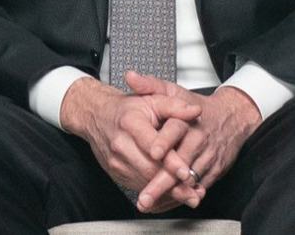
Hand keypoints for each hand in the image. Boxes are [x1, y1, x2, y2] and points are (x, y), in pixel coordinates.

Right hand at [58, 76, 204, 211]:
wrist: (99, 117)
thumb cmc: (129, 109)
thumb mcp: (153, 99)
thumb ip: (176, 106)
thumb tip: (196, 111)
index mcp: (131, 123)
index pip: (153, 146)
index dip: (170, 160)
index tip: (185, 172)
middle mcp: (121, 144)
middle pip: (149, 169)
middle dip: (172, 183)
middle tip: (193, 192)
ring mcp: (117, 162)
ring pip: (144, 181)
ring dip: (166, 192)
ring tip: (188, 196)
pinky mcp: (116, 173)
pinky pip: (138, 185)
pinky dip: (156, 192)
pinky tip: (172, 194)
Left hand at [125, 72, 262, 207]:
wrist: (232, 117)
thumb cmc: (197, 106)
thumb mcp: (174, 91)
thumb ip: (151, 86)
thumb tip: (130, 77)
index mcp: (189, 119)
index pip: (176, 130)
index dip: (165, 141)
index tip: (154, 152)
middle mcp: (201, 139)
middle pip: (181, 161)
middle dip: (163, 179)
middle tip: (146, 193)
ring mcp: (209, 156)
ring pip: (190, 178)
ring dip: (172, 192)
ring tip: (153, 203)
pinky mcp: (215, 170)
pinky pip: (199, 186)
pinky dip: (184, 196)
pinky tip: (168, 203)